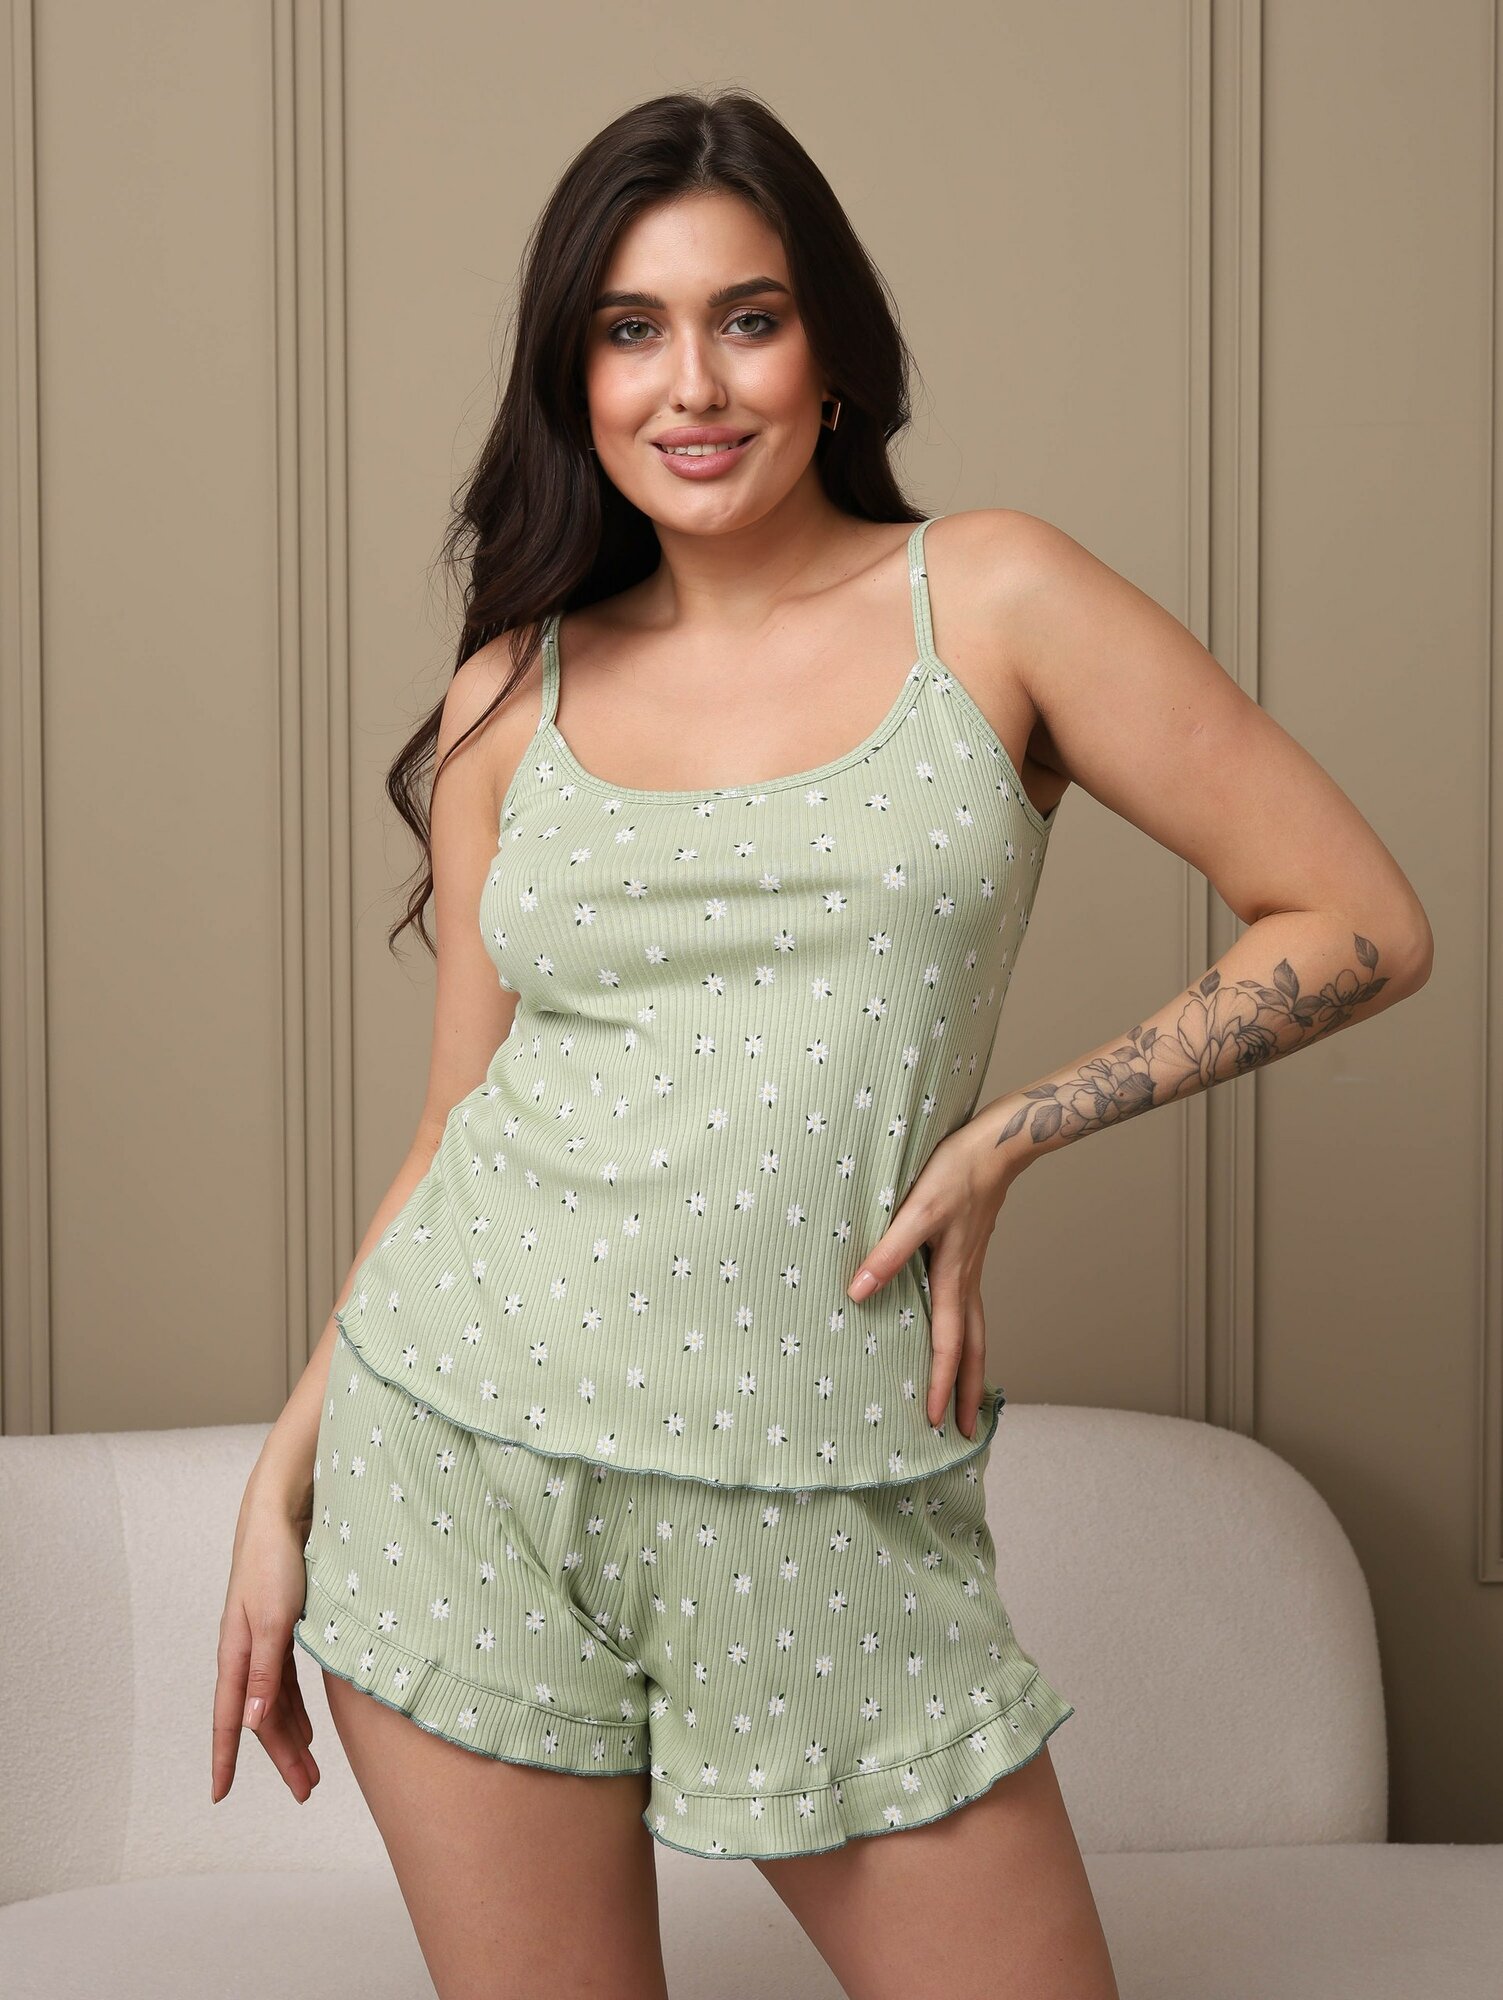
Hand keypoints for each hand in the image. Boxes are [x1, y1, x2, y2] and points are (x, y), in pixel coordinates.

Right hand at [211, 1494, 320, 1805]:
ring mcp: (264, 1641)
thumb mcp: (274, 1621)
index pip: (229, 1719)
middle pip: (260, 1718)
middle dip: (281, 1758)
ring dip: (293, 1736)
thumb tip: (251, 1725)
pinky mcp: (283, 1628)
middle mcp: (246, 1653)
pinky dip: (297, 1707)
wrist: (281, 1514)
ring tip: (311, 1771)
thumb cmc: (274, 1562)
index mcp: (236, 1654)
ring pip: (276, 1703)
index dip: (225, 1759)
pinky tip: (309, 1726)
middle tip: (305, 1791)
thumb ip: (263, 1673)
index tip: (219, 1796)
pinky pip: (287, 1681)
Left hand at [846, 1122, 1026, 1438]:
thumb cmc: (955, 1174)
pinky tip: (955, 1337)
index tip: (936, 1422)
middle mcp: (966, 1284)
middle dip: (969, 1394)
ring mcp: (970, 1272)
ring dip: (973, 1370)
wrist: (994, 1147)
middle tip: (967, 1433)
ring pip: (976, 1334)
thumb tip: (858, 1293)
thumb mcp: (915, 1211)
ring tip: (971, 1399)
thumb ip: (887, 1253)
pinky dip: (968, 1339)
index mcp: (953, 1280)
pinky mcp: (967, 1258)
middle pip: (973, 1352)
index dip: (941, 1386)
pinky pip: (971, 1313)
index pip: (949, 1348)